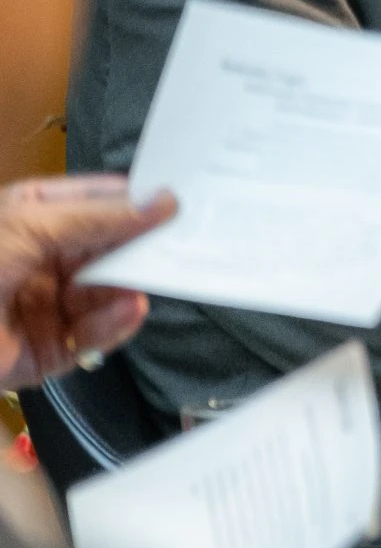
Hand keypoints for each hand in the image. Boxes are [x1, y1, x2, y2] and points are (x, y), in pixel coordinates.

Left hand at [1, 176, 176, 387]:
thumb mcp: (29, 226)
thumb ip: (98, 217)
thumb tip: (162, 202)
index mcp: (32, 216)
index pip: (96, 202)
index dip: (134, 200)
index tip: (180, 200)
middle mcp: (45, 257)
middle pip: (109, 247)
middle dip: (141, 246)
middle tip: (185, 242)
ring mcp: (50, 303)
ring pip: (110, 292)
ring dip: (130, 288)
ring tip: (149, 283)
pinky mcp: (54, 347)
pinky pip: (97, 334)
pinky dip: (116, 323)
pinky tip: (129, 310)